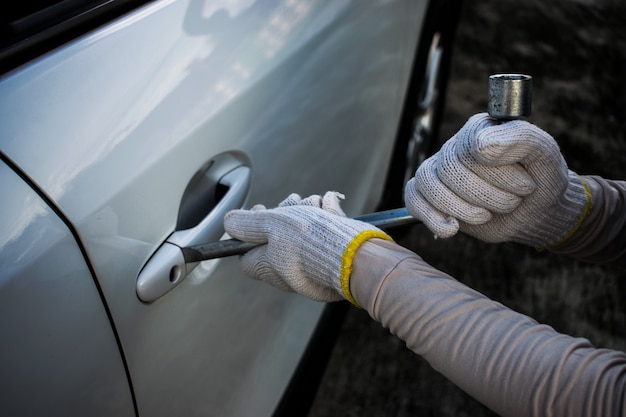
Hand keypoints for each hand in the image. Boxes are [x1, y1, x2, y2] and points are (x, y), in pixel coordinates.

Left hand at [223, 191, 391, 303]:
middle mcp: (288, 271)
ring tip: (315, 205)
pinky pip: (325, 231)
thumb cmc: (309, 243)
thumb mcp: (271, 224)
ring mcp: (312, 265)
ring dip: (308, 210)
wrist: (355, 255)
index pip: (246, 251)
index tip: (259, 211)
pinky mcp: (333, 257)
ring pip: (304, 230)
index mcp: (267, 267)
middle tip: (292, 203)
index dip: (249, 230)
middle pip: (277, 236)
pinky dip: (327, 215)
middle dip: (286, 213)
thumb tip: (229, 222)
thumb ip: (248, 223)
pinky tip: (330, 209)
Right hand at [404, 113, 590, 247]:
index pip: (472, 147)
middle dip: (486, 195)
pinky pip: (413, 199)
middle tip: (512, 203)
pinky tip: (452, 229)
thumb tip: (480, 146)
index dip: (498, 173)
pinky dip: (431, 217)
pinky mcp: (432, 196)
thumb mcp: (544, 153)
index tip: (526, 187)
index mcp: (479, 130)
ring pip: (430, 185)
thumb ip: (519, 138)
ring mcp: (440, 172)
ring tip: (487, 215)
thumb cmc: (540, 178)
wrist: (536, 212)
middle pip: (450, 170)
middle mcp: (455, 147)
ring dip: (463, 209)